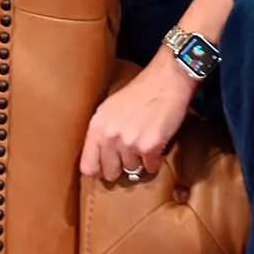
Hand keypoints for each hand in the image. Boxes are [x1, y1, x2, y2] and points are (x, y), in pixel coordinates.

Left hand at [79, 50, 195, 181]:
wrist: (166, 80)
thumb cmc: (139, 93)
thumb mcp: (109, 108)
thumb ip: (101, 133)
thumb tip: (97, 163)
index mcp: (96, 126)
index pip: (87, 167)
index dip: (98, 170)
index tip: (107, 167)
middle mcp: (109, 136)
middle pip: (110, 173)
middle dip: (121, 167)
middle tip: (130, 154)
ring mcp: (129, 142)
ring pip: (132, 170)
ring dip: (140, 161)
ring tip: (145, 140)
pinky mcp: (149, 146)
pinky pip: (151, 168)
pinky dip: (155, 160)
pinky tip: (157, 142)